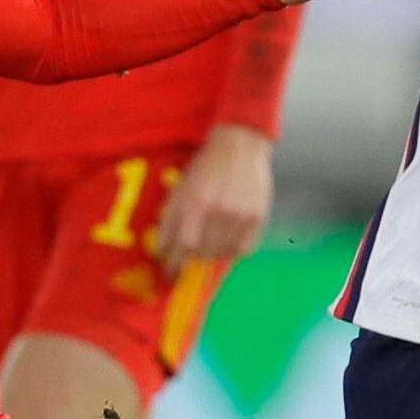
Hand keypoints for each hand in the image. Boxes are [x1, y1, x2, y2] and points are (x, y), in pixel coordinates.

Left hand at [161, 124, 273, 272]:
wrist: (240, 146)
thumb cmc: (205, 169)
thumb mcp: (180, 189)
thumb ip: (169, 220)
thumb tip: (162, 251)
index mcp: (196, 202)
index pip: (182, 247)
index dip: (173, 264)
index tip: (169, 272)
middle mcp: (220, 211)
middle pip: (201, 253)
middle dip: (190, 258)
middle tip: (186, 255)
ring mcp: (241, 216)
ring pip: (222, 254)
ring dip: (209, 255)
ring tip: (205, 244)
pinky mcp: (257, 218)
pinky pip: (242, 250)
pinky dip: (231, 251)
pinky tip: (225, 241)